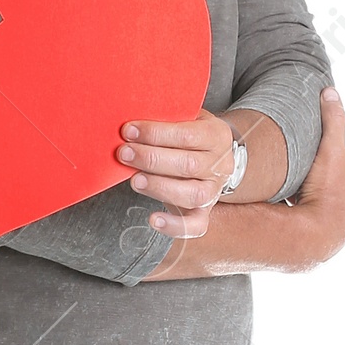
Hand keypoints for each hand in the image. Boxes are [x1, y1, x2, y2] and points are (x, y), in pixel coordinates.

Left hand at [116, 108, 236, 236]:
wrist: (214, 158)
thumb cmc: (190, 135)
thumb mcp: (187, 118)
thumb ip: (168, 118)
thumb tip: (132, 122)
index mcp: (216, 136)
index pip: (187, 135)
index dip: (156, 133)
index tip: (129, 131)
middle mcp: (220, 165)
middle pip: (187, 165)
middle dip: (151, 159)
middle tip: (124, 153)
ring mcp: (214, 191)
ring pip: (191, 194)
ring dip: (159, 187)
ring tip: (135, 180)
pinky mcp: (204, 212)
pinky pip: (195, 226)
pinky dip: (174, 226)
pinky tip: (153, 219)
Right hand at [287, 84, 344, 260]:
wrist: (311, 238)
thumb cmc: (326, 195)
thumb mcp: (331, 151)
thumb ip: (333, 122)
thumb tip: (330, 92)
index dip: (334, 152)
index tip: (317, 147)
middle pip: (337, 182)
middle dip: (322, 174)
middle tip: (302, 165)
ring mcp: (339, 227)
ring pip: (324, 201)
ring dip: (310, 194)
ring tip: (291, 185)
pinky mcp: (321, 239)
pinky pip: (311, 218)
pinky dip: (301, 210)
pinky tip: (286, 206)